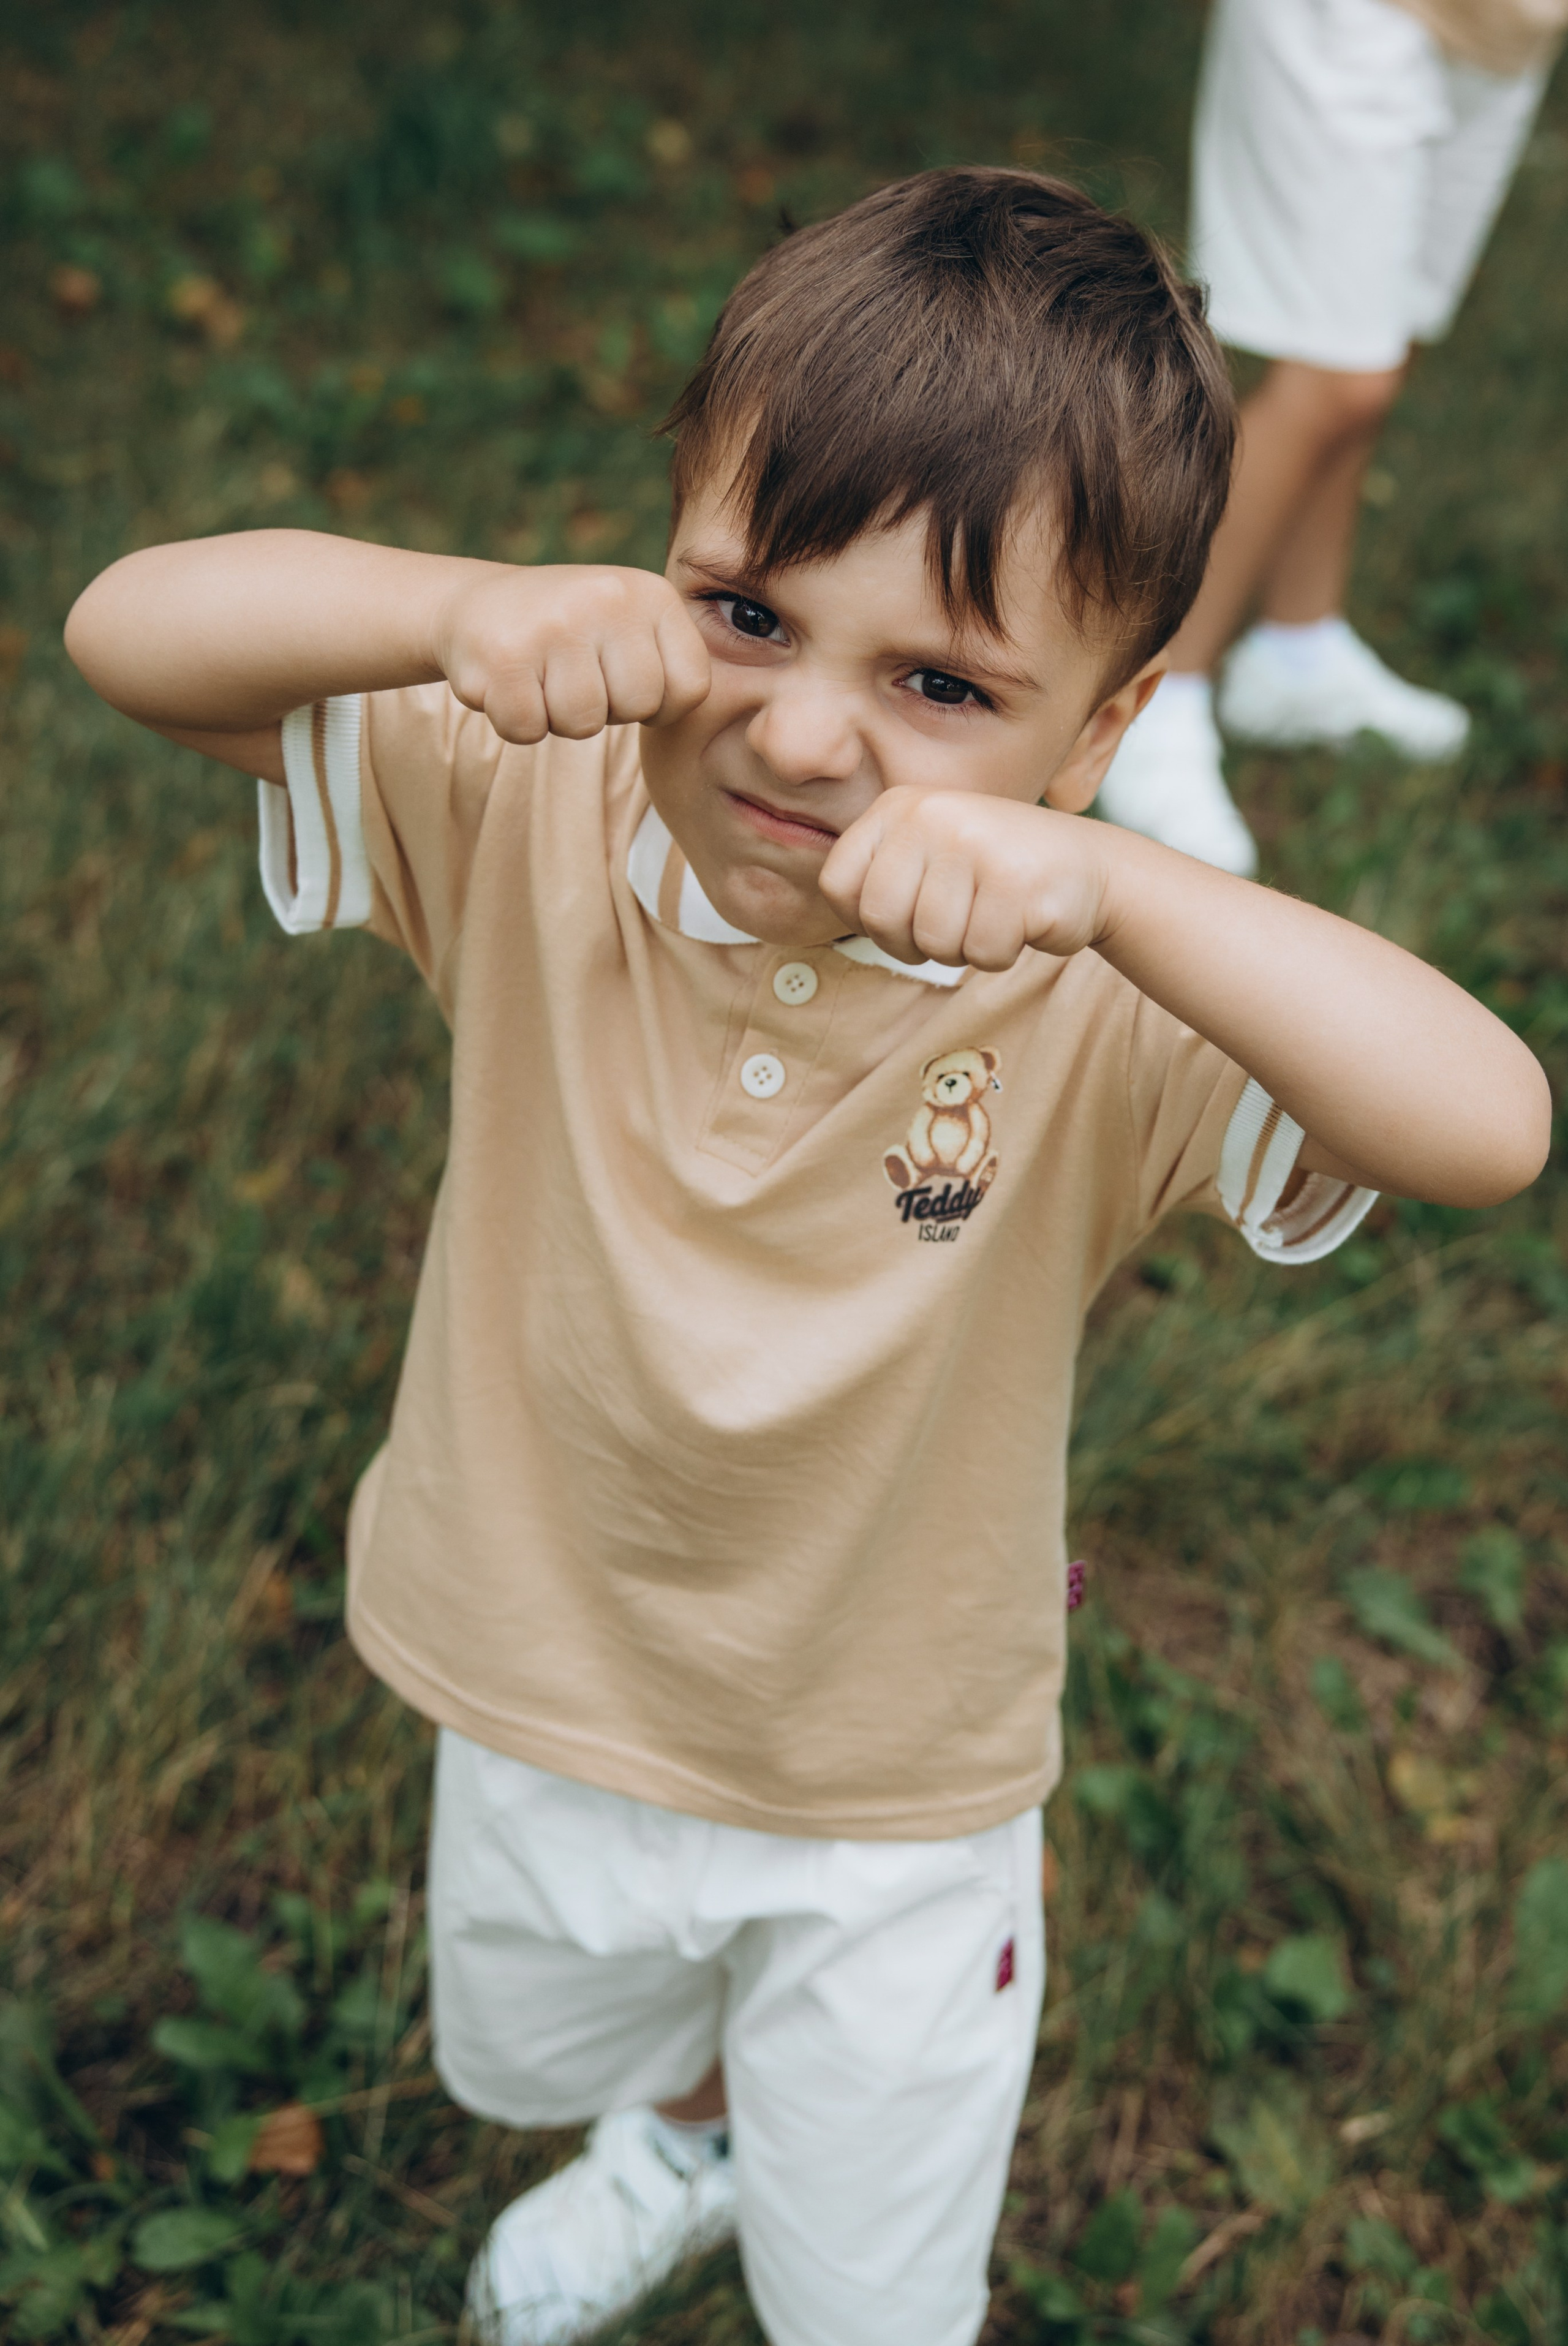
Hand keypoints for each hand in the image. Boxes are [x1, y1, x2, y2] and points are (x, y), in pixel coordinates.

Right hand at [436, 563, 710, 743]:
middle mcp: (608, 598)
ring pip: (582, 725)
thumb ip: (675, 664)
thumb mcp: (632, 628)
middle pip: (637, 708)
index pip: (690, 689)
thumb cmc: (572, 635)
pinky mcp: (503, 655)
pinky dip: (515, 720)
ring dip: (557, 715)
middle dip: (605, 709)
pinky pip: (528, 730)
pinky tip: (508, 680)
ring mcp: (554, 624)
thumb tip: (735, 730)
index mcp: (652, 594)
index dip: (658, 703)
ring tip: (541, 673)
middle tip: (574, 671)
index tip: (623, 677)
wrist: (477, 607)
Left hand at [818, 791, 1112, 969]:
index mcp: (897, 806)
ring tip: (995, 910)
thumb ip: (875, 877)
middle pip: (881, 920)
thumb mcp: (925, 857)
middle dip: (918, 940)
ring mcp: (974, 842)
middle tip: (961, 915)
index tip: (912, 908)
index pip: (838, 887)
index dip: (872, 919)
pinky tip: (1024, 916)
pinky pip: (982, 952)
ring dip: (965, 946)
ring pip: (933, 941)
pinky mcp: (1017, 879)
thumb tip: (816, 903)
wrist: (1088, 868)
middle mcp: (931, 813)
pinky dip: (1003, 951)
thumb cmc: (993, 877)